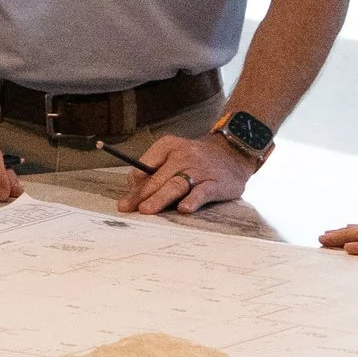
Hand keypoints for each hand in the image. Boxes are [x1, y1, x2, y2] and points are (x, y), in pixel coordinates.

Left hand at [118, 132, 257, 215]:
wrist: (232, 153)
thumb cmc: (195, 158)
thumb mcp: (173, 153)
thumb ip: (153, 169)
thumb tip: (131, 188)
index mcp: (168, 146)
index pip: (144, 166)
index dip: (133, 185)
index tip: (126, 200)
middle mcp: (183, 156)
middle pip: (157, 178)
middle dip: (140, 195)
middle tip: (127, 208)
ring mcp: (199, 170)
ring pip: (176, 185)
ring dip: (159, 198)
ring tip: (146, 210)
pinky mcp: (215, 184)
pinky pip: (202, 193)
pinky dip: (193, 200)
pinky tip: (184, 209)